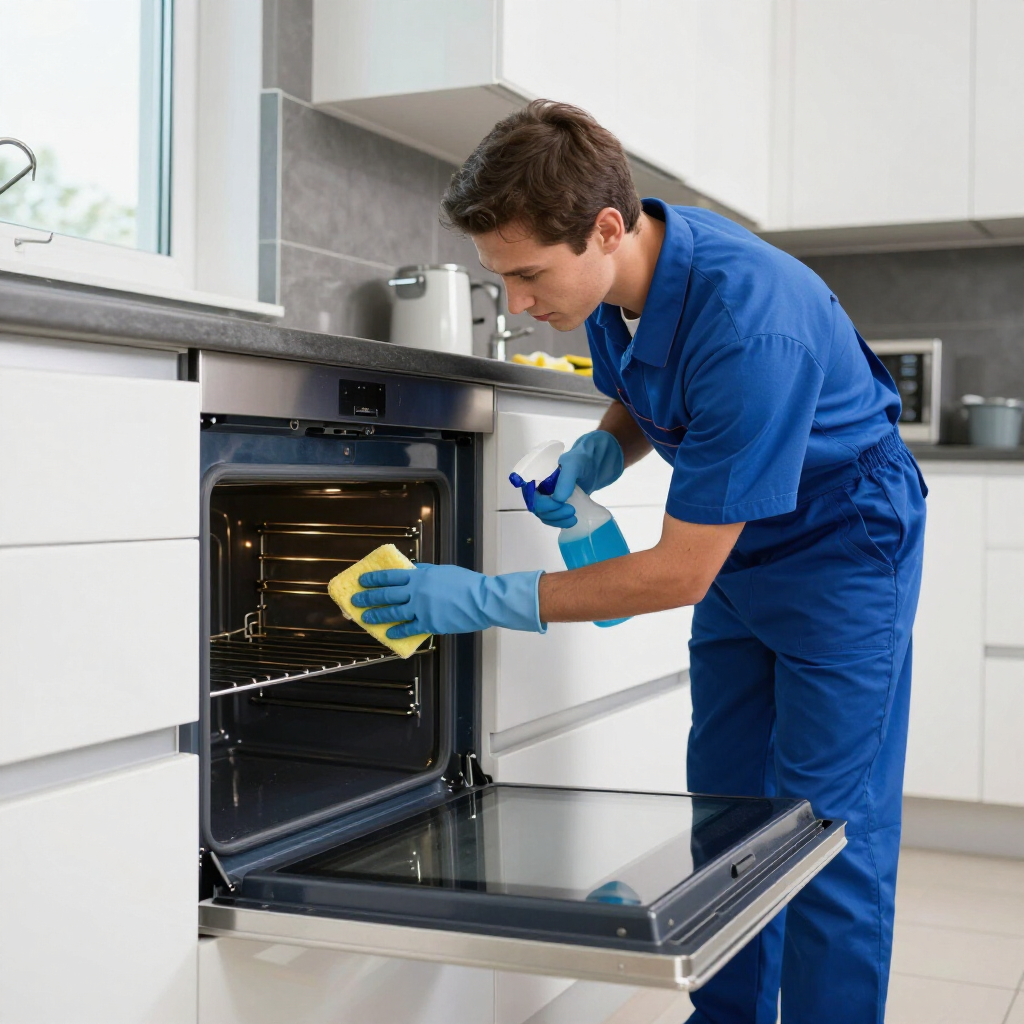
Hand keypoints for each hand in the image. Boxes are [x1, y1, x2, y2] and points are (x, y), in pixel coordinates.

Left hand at [350, 563, 544, 637]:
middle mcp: (416, 592)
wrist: (481, 599)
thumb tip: (414, 571)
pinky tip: (388, 633)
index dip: (374, 579)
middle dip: (368, 598)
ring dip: (377, 615)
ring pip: (392, 612)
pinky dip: (397, 630)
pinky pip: (408, 628)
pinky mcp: (429, 623)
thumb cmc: (467, 584)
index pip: (390, 576)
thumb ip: (426, 572)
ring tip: (365, 618)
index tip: (363, 581)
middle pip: (386, 595)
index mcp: (420, 576)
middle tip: (356, 600)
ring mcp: (421, 608)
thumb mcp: (444, 571)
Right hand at [532, 430, 623, 527]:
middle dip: (553, 513)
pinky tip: (572, 521)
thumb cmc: (581, 460)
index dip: (542, 503)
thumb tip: (557, 500)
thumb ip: (565, 480)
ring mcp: (548, 498)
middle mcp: (539, 489)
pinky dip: (560, 523)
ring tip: (574, 518)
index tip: (558, 504)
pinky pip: (553, 519)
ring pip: (545, 516)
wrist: (594, 465)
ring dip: (557, 520)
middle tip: (571, 510)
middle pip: (538, 508)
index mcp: (537, 477)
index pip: (531, 495)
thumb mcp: (573, 465)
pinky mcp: (557, 506)